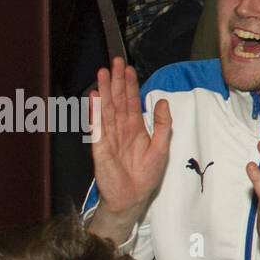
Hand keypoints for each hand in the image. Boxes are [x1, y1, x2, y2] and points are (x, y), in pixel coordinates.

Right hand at [89, 57, 171, 224]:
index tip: (128, 68)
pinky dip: (96, 112)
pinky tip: (95, 97)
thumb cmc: (145, 175)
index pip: (131, 101)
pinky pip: (98, 127)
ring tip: (103, 73)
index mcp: (135, 129)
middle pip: (118, 100)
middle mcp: (121, 130)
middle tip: (115, 62)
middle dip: (116, 81)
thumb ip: (163, 124)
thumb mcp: (162, 146)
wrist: (133, 197)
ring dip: (105, 90)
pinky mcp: (101, 148)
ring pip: (107, 109)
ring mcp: (109, 137)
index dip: (130, 85)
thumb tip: (163, 101)